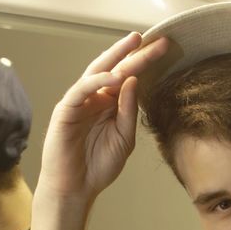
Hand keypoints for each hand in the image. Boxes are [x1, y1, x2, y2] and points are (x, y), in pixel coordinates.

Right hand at [37, 32, 167, 204]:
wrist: (75, 189)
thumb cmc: (97, 166)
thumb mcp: (124, 137)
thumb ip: (129, 110)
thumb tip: (135, 80)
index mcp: (109, 104)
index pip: (128, 77)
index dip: (145, 63)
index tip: (165, 49)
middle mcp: (95, 98)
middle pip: (116, 68)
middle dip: (135, 53)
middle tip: (157, 40)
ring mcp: (79, 102)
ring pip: (97, 71)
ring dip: (115, 56)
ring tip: (134, 44)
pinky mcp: (65, 110)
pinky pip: (81, 89)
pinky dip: (97, 81)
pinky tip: (114, 77)